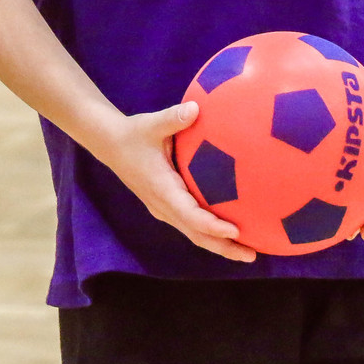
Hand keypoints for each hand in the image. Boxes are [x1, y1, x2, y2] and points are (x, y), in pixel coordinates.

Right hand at [92, 101, 256, 262]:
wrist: (110, 145)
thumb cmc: (133, 133)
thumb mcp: (151, 123)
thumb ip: (173, 118)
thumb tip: (196, 107)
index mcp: (162, 189)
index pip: (190, 215)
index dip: (212, 226)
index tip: (235, 231)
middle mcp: (163, 206)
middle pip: (197, 235)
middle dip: (224, 247)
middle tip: (252, 256)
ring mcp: (163, 209)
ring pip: (194, 234)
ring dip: (219, 245)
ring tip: (248, 251)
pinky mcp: (165, 207)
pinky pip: (190, 225)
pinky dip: (210, 233)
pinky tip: (230, 230)